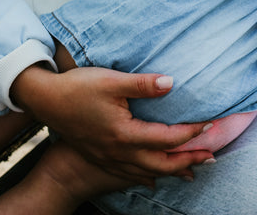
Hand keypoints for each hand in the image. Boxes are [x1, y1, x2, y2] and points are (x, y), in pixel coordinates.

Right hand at [11, 64, 213, 186]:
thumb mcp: (111, 81)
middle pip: (162, 164)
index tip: (211, 125)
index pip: (167, 138)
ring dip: (172, 170)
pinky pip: (130, 174)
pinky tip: (153, 174)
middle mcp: (119, 152)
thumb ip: (143, 84)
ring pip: (147, 172)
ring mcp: (109, 158)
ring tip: (190, 169)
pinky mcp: (101, 157)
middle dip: (189, 161)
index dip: (191, 133)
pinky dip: (148, 174)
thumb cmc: (78, 88)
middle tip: (211, 157)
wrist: (45, 101)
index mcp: (125, 134)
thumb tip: (172, 82)